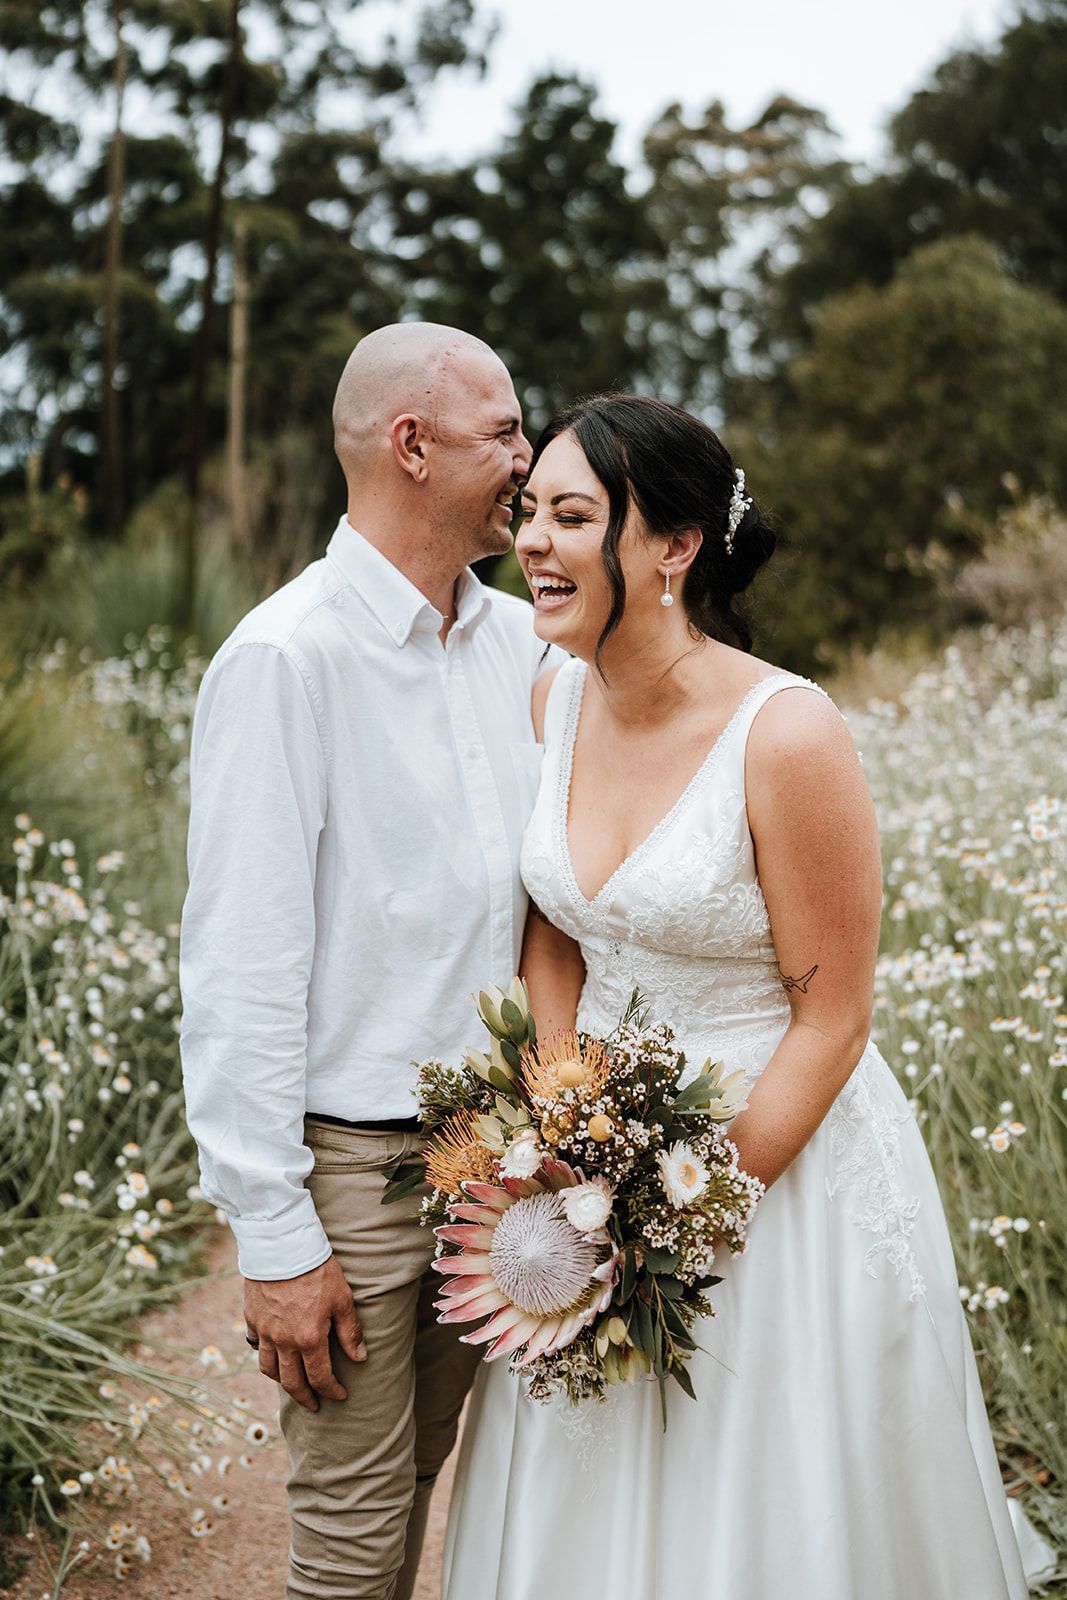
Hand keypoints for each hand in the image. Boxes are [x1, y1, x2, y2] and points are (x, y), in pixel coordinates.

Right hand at [244, 1254, 365, 1412]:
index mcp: (309, 1339)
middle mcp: (284, 1342)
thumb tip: (360, 1357)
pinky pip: (257, 1346)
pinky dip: (266, 1354)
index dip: (331, 1391)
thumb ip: (350, 1331)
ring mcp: (265, 1332)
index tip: (339, 1395)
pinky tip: (274, 1352)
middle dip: (305, 1398)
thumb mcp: (342, 1298)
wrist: (283, 1245)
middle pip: (292, 1383)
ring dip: (282, 1381)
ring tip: (291, 1384)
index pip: (320, 1378)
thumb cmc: (317, 1270)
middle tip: (313, 1405)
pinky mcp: (252, 1318)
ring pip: (269, 1369)